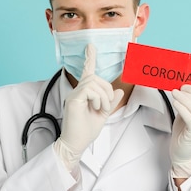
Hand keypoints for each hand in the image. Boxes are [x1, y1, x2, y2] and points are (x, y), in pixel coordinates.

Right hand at [54, 45, 124, 168]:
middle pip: (96, 78)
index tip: (91, 46)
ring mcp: (74, 94)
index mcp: (84, 93)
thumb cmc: (86, 131)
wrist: (76, 143)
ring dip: (104, 97)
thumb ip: (110, 102)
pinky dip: (98, 99)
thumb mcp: (103, 114)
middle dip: (107, 90)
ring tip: (101, 109)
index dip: (89, 58)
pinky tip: (95, 108)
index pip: (87, 72)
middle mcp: (77, 91)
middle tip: (105, 107)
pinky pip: (90, 89)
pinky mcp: (73, 99)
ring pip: (94, 83)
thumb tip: (117, 90)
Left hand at [170, 85, 190, 177]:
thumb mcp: (190, 116)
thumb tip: (183, 91)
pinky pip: (190, 116)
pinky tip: (176, 103)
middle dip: (188, 94)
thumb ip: (190, 105)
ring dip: (184, 99)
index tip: (185, 87)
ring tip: (175, 94)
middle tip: (177, 90)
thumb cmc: (185, 136)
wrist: (183, 156)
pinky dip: (182, 108)